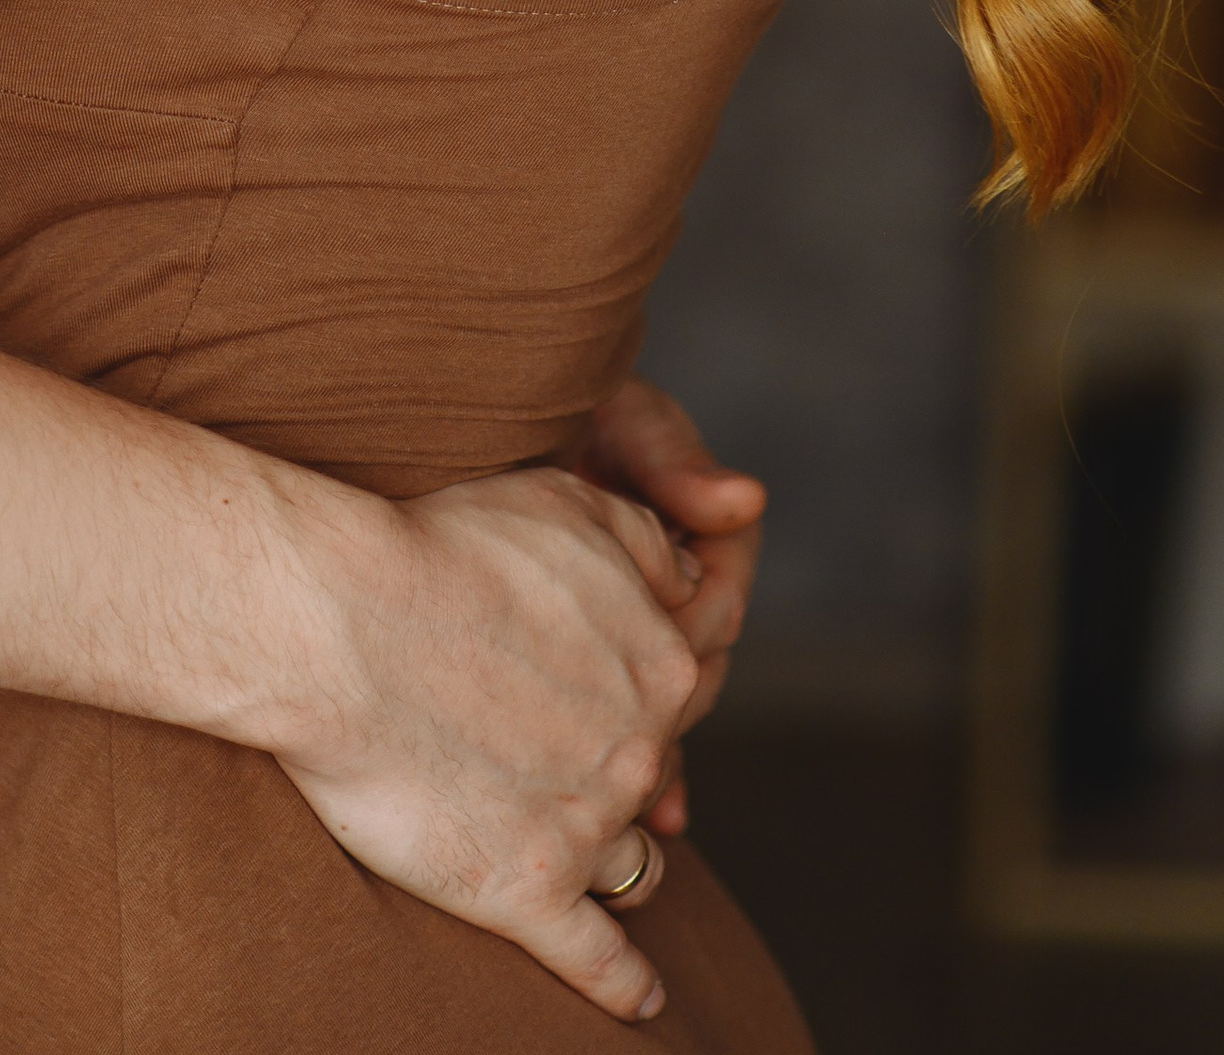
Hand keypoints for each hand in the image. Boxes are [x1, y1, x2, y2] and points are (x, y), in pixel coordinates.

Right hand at [272, 466, 701, 1025]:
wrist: (341, 622)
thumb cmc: (438, 547)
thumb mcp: (563, 502)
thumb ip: (645, 537)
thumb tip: (693, 573)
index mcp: (657, 659)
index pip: (691, 676)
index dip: (648, 668)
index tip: (606, 670)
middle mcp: (638, 750)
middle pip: (660, 767)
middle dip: (627, 755)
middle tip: (571, 740)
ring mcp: (588, 827)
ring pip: (637, 860)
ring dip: (621, 854)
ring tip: (591, 849)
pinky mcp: (529, 893)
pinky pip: (602, 960)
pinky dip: (627, 984)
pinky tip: (642, 998)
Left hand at [577, 377, 766, 834]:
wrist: (480, 428)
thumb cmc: (556, 404)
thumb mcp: (613, 417)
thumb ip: (670, 458)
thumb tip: (744, 499)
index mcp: (695, 539)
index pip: (717, 600)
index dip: (698, 618)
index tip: (669, 622)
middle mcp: (672, 599)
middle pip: (693, 673)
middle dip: (669, 701)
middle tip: (634, 726)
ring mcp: (631, 640)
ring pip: (666, 713)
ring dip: (659, 753)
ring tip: (647, 802)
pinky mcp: (589, 670)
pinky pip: (629, 733)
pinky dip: (646, 776)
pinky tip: (657, 819)